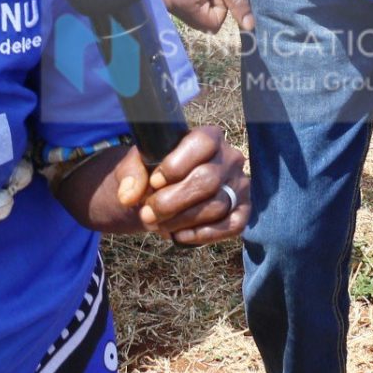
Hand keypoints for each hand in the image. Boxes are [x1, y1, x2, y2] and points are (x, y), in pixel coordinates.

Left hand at [114, 125, 250, 244]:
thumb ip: (130, 173)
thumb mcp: (138, 164)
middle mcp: (230, 158)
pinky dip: (201, 235)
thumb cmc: (155, 172)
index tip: (154, 182)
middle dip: (171, 202)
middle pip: (207, 180)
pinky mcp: (243, 210)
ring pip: (215, 206)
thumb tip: (129, 196)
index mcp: (210, 136)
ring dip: (181, 221)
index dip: (176, 165)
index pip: (202, 143)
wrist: (164, 192)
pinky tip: (179, 236)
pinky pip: (230, 226)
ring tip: (157, 225)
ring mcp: (239, 185)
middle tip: (147, 214)